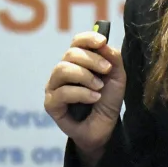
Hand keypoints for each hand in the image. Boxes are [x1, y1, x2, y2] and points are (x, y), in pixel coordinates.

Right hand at [44, 29, 125, 159]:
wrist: (105, 128)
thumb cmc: (107, 101)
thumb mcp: (116, 77)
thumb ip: (113, 58)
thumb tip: (103, 44)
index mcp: (77, 61)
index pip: (77, 42)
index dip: (88, 38)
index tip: (102, 42)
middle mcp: (62, 71)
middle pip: (70, 54)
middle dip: (92, 60)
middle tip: (107, 70)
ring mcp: (54, 87)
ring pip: (62, 69)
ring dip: (85, 76)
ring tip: (99, 87)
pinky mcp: (51, 104)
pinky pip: (62, 92)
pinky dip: (81, 93)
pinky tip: (94, 98)